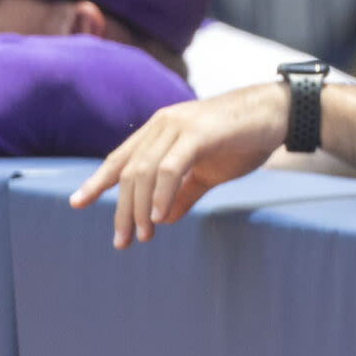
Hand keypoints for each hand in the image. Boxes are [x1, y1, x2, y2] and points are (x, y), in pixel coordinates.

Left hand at [69, 84, 287, 248]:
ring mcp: (178, 126)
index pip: (121, 158)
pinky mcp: (198, 133)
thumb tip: (161, 219)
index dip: (98, 181)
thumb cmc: (245, 139)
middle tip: (122, 240)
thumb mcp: (208, 171)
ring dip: (139, 207)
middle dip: (121, 209)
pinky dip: (160, 194)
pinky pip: (170, 168)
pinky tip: (158, 216)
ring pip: (144, 171)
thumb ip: (183, 193)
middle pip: (129, 171)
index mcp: (160, 130)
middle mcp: (162, 124)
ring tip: (142, 235)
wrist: (279, 114)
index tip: (77, 203)